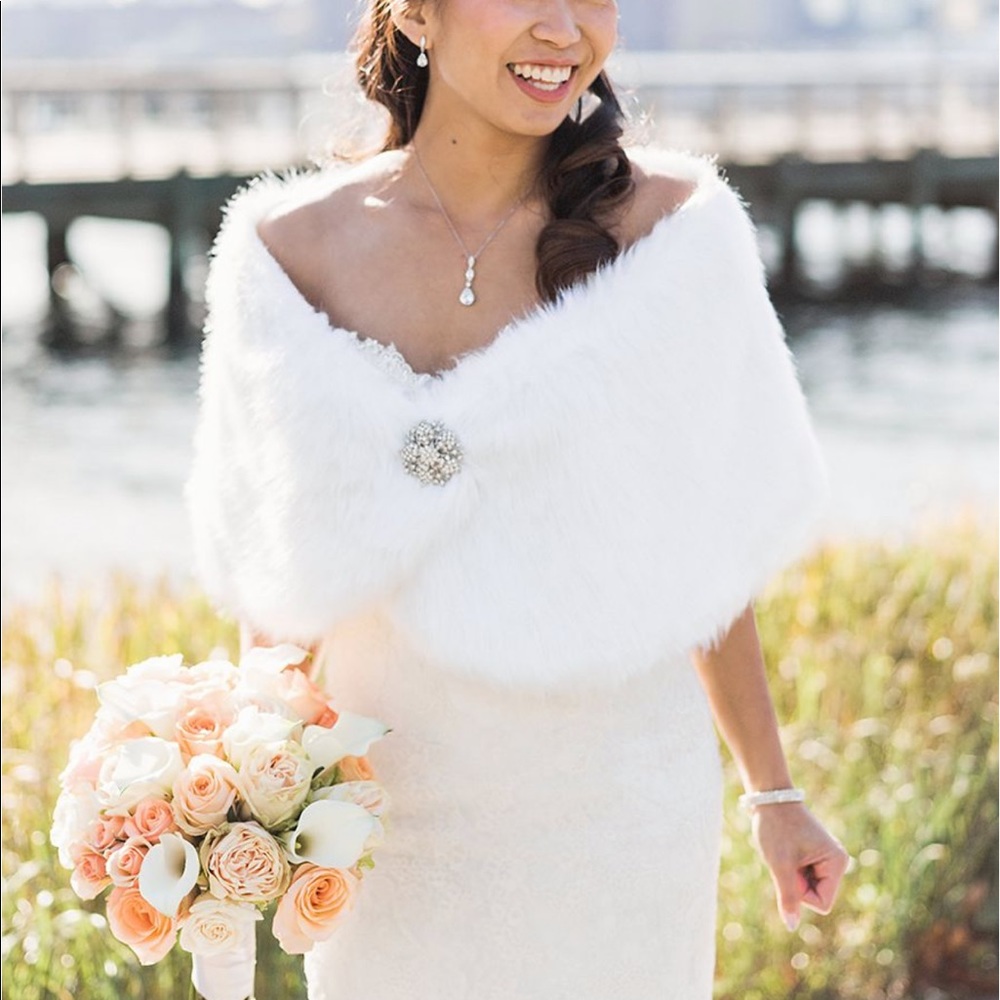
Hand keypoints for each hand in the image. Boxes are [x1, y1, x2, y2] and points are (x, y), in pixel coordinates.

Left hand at [751, 803, 848, 930]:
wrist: (769, 798)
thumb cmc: (775, 828)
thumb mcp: (780, 865)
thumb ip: (788, 897)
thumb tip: (791, 926)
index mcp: (837, 863)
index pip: (822, 903)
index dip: (801, 893)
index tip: (791, 867)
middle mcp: (838, 862)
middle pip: (817, 896)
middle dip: (796, 883)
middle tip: (787, 856)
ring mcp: (828, 859)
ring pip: (809, 888)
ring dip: (793, 876)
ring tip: (786, 851)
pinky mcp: (817, 856)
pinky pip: (804, 877)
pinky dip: (791, 869)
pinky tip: (787, 850)